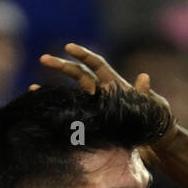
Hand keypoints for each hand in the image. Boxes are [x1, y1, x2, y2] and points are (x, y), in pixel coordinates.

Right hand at [38, 43, 178, 153]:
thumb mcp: (152, 105)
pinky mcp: (92, 122)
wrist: (153, 140)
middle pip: (78, 74)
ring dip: (52, 89)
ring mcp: (95, 107)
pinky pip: (72, 114)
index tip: (69, 47)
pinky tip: (43, 113)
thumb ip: (144, 92)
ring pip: (70, 94)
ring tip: (32, 88)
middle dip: (61, 66)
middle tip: (43, 58)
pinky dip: (58, 111)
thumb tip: (144, 76)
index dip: (83, 54)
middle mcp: (101, 92)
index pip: (96, 64)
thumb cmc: (155, 120)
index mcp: (113, 84)